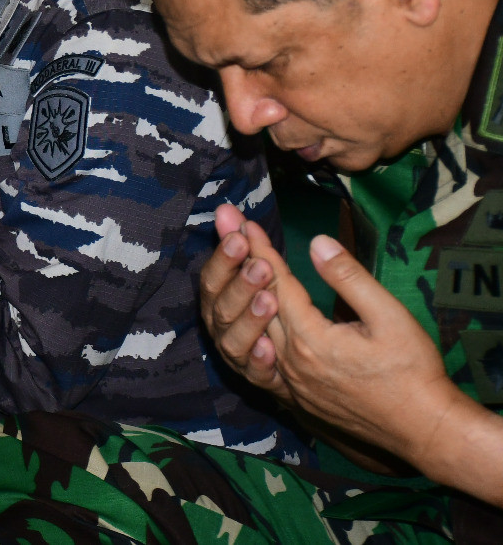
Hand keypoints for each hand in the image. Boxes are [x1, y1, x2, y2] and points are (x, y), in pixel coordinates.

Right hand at [198, 203, 289, 399]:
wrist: (307, 368)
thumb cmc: (278, 308)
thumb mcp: (262, 273)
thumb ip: (244, 246)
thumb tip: (228, 209)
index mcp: (220, 299)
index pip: (213, 277)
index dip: (224, 256)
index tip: (240, 234)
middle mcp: (223, 327)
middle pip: (219, 306)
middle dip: (238, 282)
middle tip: (260, 264)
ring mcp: (239, 355)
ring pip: (232, 339)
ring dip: (249, 318)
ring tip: (270, 300)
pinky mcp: (261, 380)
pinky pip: (253, 373)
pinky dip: (258, 360)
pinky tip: (270, 348)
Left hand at [253, 231, 465, 475]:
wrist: (423, 429)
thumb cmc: (412, 371)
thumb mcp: (389, 317)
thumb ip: (348, 278)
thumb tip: (317, 243)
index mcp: (310, 340)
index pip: (277, 284)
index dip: (260, 249)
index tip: (243, 220)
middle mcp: (290, 362)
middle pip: (256, 301)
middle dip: (240, 261)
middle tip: (225, 227)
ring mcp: (289, 382)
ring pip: (252, 329)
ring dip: (239, 292)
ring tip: (231, 262)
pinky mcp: (294, 396)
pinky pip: (259, 356)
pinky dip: (249, 329)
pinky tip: (245, 314)